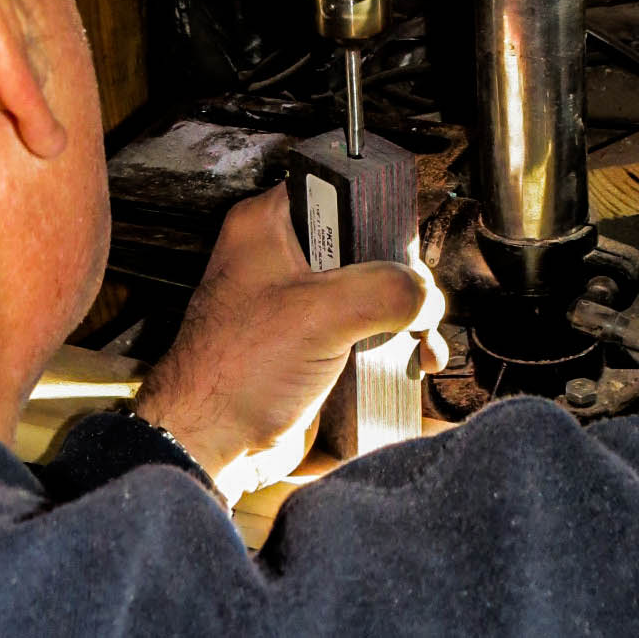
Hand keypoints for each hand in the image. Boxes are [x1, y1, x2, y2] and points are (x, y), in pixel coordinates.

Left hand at [133, 183, 446, 505]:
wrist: (212, 447)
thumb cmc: (234, 372)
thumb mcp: (320, 314)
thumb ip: (384, 291)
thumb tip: (426, 296)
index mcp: (269, 225)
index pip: (338, 190)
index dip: (377, 213)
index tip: (405, 244)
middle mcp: (284, 257)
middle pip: (366, 245)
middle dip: (403, 279)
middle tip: (417, 303)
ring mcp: (300, 303)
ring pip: (373, 291)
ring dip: (407, 317)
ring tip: (423, 343)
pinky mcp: (313, 343)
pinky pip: (367, 331)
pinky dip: (395, 345)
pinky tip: (413, 363)